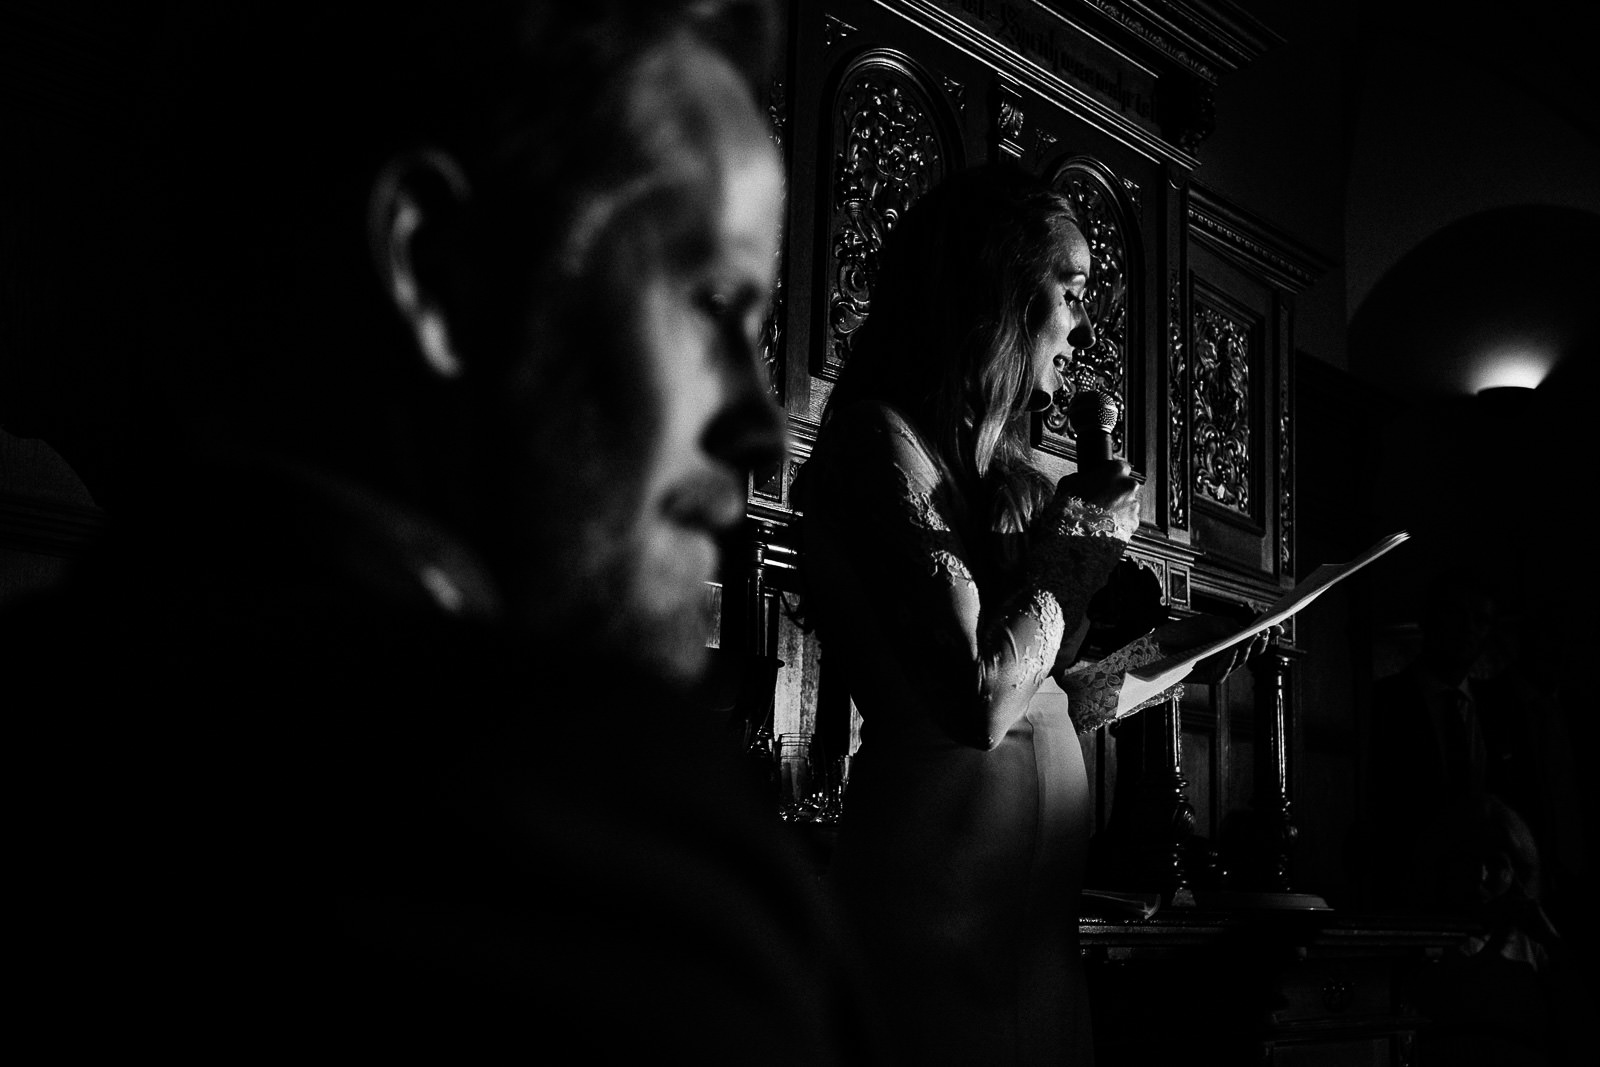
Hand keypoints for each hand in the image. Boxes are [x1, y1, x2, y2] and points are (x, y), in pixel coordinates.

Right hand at [1056, 460, 1139, 528]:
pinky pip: (1128, 520)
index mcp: (1115, 471)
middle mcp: (1128, 486)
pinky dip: (1119, 523)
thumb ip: (1080, 477)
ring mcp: (1133, 506)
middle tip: (1098, 500)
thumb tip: (1081, 478)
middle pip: (1125, 486)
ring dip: (1117, 508)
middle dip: (1115, 492)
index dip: (1110, 474)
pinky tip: (1104, 526)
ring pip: (1127, 504)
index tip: (1104, 481)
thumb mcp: (1067, 483)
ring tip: (1099, 516)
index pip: (1120, 466)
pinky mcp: (1133, 523)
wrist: (1076, 537)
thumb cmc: (1072, 509)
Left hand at [1153, 616, 1280, 685]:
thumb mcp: (1207, 623)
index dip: (1268, 635)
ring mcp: (1220, 667)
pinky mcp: (1209, 677)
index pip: (1254, 640)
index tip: (1280, 627)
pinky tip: (1232, 650)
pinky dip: (1229, 661)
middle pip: (1252, 652)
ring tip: (1249, 639)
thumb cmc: (1184, 632)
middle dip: (1259, 643)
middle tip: (1265, 632)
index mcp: (1232, 641)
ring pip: (1240, 662)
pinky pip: (1223, 671)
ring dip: (1246, 650)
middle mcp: (1229, 655)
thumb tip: (1247, 631)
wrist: (1160, 642)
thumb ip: (1227, 626)